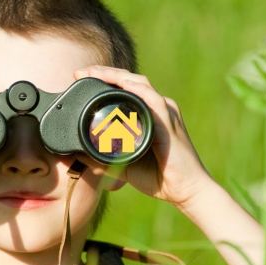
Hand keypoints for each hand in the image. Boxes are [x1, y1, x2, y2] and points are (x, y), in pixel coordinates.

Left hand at [73, 66, 213, 208]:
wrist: (187, 191)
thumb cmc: (160, 178)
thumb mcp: (123, 164)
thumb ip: (102, 158)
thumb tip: (78, 154)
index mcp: (149, 114)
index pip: (125, 89)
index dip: (103, 80)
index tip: (79, 78)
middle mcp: (158, 108)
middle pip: (129, 81)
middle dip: (104, 73)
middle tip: (80, 73)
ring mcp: (165, 112)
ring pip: (139, 84)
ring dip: (115, 76)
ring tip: (93, 73)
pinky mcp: (169, 122)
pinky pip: (152, 100)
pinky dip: (135, 91)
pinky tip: (121, 85)